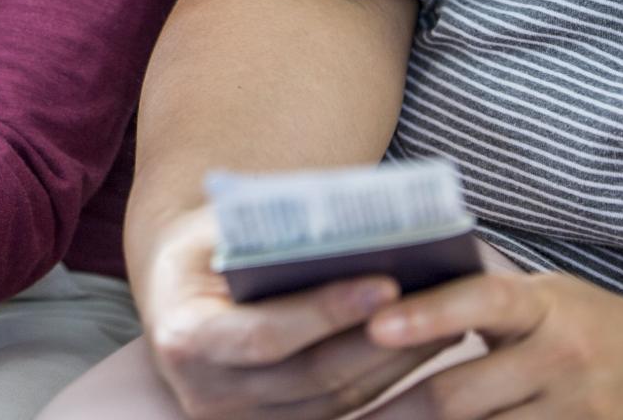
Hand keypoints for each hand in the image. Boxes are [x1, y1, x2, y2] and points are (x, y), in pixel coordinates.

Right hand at [142, 204, 442, 419]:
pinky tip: (422, 349)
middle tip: (439, 304)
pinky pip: (342, 413)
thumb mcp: (217, 230)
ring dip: (396, 364)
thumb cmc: (203, 251)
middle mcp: (207, 394)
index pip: (266, 334)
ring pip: (338, 401)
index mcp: (184, 338)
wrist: (176, 298)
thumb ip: (266, 232)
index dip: (327, 312)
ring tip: (446, 322)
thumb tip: (347, 221)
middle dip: (379, 340)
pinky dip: (385, 382)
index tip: (387, 283)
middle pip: (312, 375)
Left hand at [361, 271, 622, 419]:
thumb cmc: (594, 324)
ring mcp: (583, 412)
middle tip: (341, 419)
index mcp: (546, 305)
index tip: (372, 326)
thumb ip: (481, 302)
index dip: (426, 315)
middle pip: (461, 394)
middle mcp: (565, 356)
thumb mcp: (547, 297)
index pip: (482, 301)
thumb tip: (383, 302)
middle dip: (394, 412)